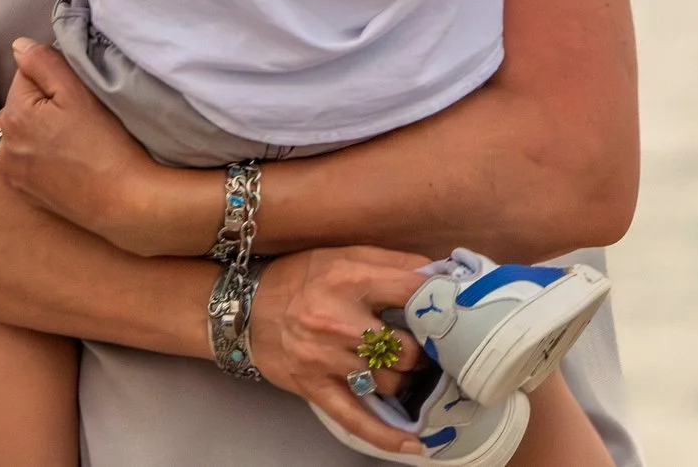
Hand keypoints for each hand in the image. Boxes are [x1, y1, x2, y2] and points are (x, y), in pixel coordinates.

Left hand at [0, 39, 192, 253]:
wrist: (125, 202)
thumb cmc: (106, 144)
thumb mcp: (78, 92)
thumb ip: (43, 62)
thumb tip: (18, 46)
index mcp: (12, 115)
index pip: (25, 75)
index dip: (54, 79)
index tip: (77, 95)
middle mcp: (3, 145)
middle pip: (18, 104)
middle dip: (40, 104)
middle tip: (76, 118)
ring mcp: (12, 173)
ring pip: (19, 132)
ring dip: (35, 129)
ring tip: (71, 140)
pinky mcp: (24, 193)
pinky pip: (24, 159)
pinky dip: (37, 155)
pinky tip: (64, 160)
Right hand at [247, 246, 435, 455]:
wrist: (241, 308)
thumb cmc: (299, 278)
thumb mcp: (341, 255)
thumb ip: (391, 262)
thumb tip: (440, 274)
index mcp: (348, 279)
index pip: (413, 292)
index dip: (441, 303)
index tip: (455, 312)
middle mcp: (337, 320)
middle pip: (406, 350)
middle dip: (422, 352)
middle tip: (426, 349)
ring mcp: (325, 358)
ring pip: (390, 383)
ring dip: (405, 381)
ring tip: (409, 374)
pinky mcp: (314, 387)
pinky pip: (356, 418)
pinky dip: (387, 435)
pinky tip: (414, 443)